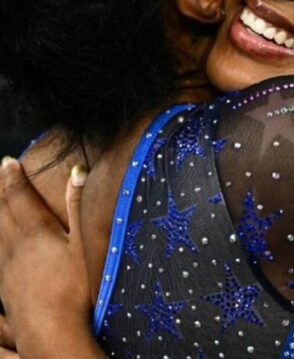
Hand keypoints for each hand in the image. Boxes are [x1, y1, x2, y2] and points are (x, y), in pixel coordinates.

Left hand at [0, 156, 101, 357]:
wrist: (50, 332)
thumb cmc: (74, 289)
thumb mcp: (85, 244)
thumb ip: (79, 206)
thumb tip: (77, 171)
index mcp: (35, 233)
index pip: (19, 197)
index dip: (13, 178)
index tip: (8, 162)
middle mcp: (14, 247)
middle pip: (0, 212)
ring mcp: (6, 269)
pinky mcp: (5, 289)